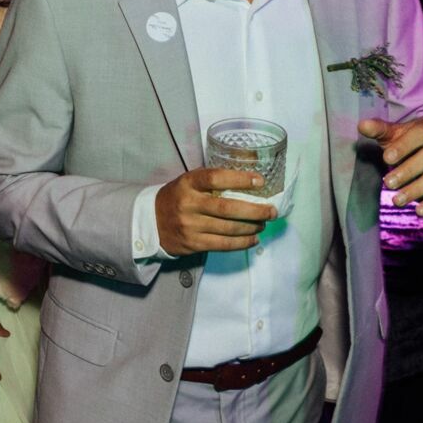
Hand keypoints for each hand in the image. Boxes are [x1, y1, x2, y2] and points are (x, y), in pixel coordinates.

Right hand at [153, 168, 277, 255]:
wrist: (150, 221)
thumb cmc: (177, 197)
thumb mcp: (188, 182)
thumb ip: (212, 182)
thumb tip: (250, 183)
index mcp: (188, 183)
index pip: (216, 178)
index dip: (240, 179)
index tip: (260, 182)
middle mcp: (188, 204)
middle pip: (227, 208)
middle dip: (255, 211)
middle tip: (272, 211)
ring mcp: (190, 226)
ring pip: (228, 228)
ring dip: (252, 227)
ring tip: (263, 224)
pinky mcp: (193, 243)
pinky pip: (223, 244)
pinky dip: (242, 242)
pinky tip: (253, 239)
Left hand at [359, 116, 422, 215]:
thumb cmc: (410, 142)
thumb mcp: (396, 134)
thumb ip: (380, 130)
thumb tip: (362, 125)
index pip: (421, 132)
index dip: (404, 145)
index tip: (386, 158)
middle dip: (408, 170)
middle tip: (387, 183)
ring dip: (418, 189)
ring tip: (397, 200)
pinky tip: (419, 211)